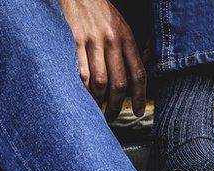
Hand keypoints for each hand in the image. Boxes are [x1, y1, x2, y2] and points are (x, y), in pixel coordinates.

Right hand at [60, 0, 145, 120]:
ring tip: (96, 109)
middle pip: (119, 83)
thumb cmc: (101, 13)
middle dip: (116, 105)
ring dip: (99, 101)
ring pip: (100, 82)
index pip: (138, 74)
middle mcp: (112, 41)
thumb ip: (128, 51)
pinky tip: (84, 97)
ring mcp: (93, 41)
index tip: (136, 111)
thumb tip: (134, 80)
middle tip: (112, 115)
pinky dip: (83, 89)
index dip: (139, 96)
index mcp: (127, 38)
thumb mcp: (122, 27)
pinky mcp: (74, 41)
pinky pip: (81, 72)